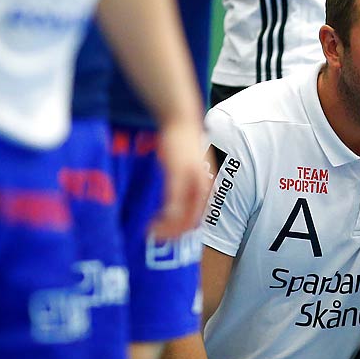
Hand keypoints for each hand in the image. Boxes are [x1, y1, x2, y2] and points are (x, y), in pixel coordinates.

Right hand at [150, 116, 211, 240]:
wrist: (181, 120)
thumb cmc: (183, 143)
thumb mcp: (191, 166)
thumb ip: (189, 184)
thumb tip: (178, 201)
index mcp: (207, 186)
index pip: (199, 217)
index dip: (185, 230)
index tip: (170, 235)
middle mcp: (203, 186)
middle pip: (193, 222)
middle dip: (175, 235)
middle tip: (158, 238)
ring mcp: (192, 182)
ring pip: (183, 218)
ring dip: (168, 230)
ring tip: (152, 232)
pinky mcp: (179, 175)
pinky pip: (174, 205)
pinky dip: (165, 218)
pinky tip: (153, 222)